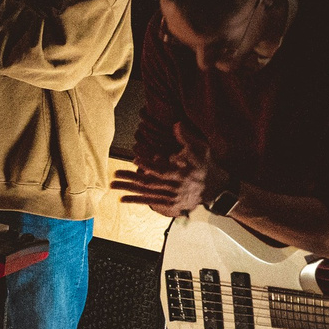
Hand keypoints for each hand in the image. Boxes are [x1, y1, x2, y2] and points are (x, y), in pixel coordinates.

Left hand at [109, 121, 225, 215]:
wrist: (216, 189)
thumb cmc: (206, 165)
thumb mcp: (200, 148)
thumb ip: (187, 137)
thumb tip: (176, 123)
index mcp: (181, 174)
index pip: (162, 170)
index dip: (148, 165)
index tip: (135, 159)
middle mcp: (174, 188)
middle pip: (149, 184)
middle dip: (131, 179)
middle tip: (114, 175)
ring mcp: (171, 198)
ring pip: (147, 194)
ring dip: (129, 190)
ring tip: (112, 185)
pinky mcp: (170, 204)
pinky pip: (151, 203)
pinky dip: (137, 201)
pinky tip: (122, 199)